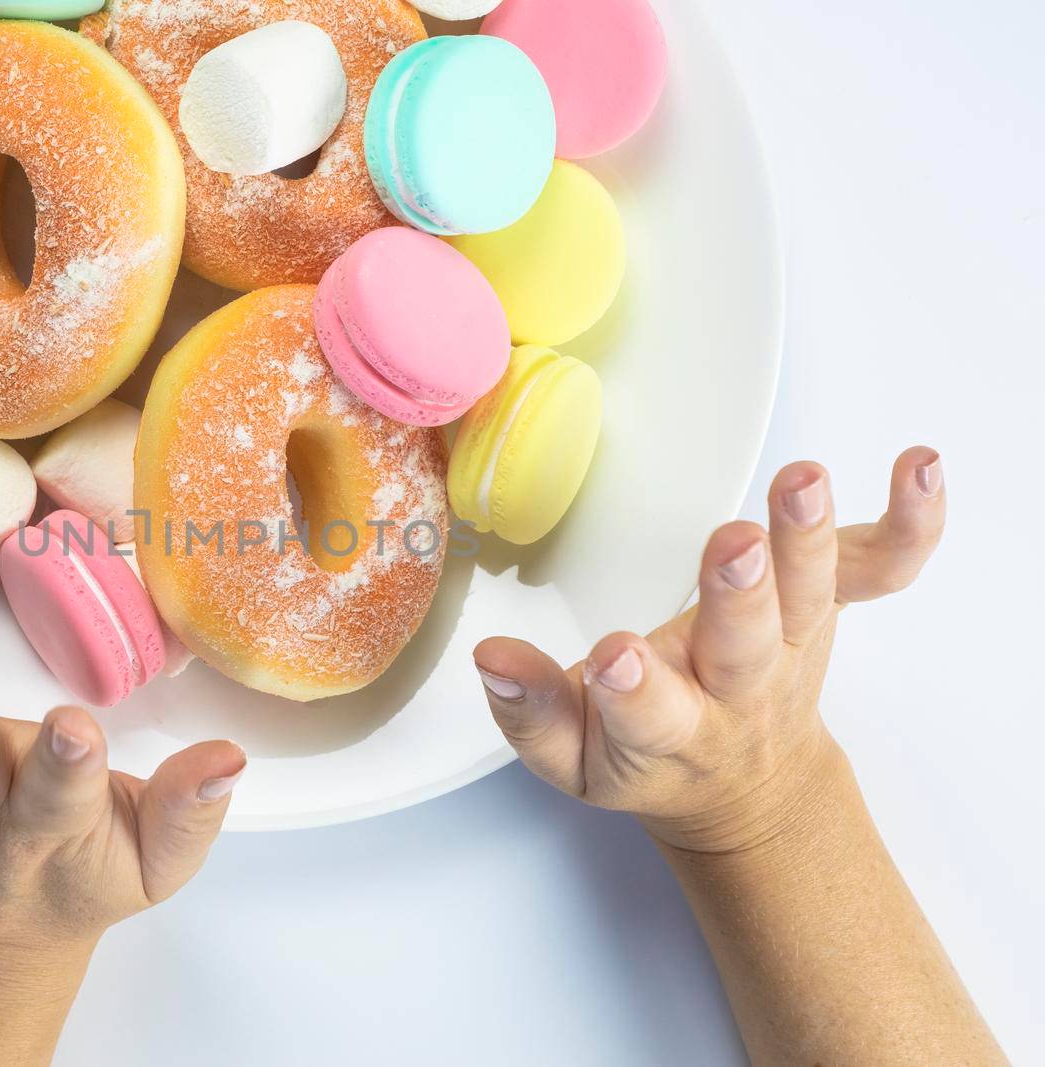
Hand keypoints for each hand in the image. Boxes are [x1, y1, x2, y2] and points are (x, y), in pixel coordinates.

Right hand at [474, 446, 944, 852]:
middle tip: (734, 547)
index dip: (632, 689)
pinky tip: (917, 466)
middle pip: (745, 643)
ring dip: (810, 537)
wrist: (749, 789)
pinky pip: (885, 566)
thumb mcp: (573, 759)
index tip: (615, 660)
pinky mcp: (830, 608)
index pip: (646, 716)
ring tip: (804, 481)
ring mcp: (792, 644)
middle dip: (740, 594)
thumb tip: (490, 659)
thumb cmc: (651, 760)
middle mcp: (740, 689)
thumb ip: (531, 713)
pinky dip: (911, 521)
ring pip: (811, 594)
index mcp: (668, 732)